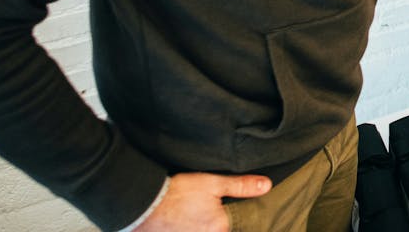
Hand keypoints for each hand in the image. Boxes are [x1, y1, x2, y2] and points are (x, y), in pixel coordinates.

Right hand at [137, 172, 270, 231]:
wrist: (141, 204)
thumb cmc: (177, 192)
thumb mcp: (212, 183)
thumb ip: (240, 187)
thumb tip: (267, 186)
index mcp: (220, 227)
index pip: (237, 227)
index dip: (234, 220)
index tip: (223, 211)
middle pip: (219, 230)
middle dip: (217, 223)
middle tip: (203, 211)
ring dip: (203, 227)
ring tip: (193, 217)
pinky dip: (191, 228)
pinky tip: (186, 222)